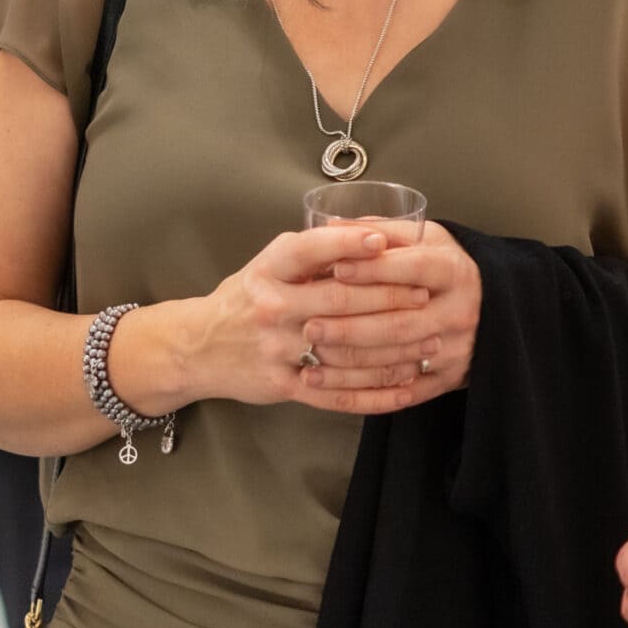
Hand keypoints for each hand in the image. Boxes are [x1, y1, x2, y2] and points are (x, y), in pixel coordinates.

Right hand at [162, 226, 434, 411]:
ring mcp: (276, 349)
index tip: (384, 241)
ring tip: (429, 341)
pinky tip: (405, 389)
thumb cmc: (245, 298)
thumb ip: (314, 253)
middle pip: (338, 301)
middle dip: (389, 297)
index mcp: (269, 270)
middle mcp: (271, 308)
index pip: (310, 251)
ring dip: (394, 348)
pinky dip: (375, 394)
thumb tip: (374, 234)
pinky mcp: (282, 385)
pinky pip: (336, 393)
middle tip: (425, 295)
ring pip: (345, 350)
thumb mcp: (269, 265)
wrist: (197, 348)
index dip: (347, 244)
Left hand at [299, 220, 481, 411]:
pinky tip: (333, 384)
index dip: (374, 269)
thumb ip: (383, 230)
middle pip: (400, 323)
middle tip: (310, 325)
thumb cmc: (443, 267)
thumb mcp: (426, 238)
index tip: (336, 269)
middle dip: (350, 326)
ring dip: (350, 361)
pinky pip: (405, 390)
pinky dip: (366, 390)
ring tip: (313, 354)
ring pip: (398, 360)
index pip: (414, 269)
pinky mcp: (449, 378)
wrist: (490, 307)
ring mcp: (456, 349)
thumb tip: (334, 224)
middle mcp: (459, 312)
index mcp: (454, 271)